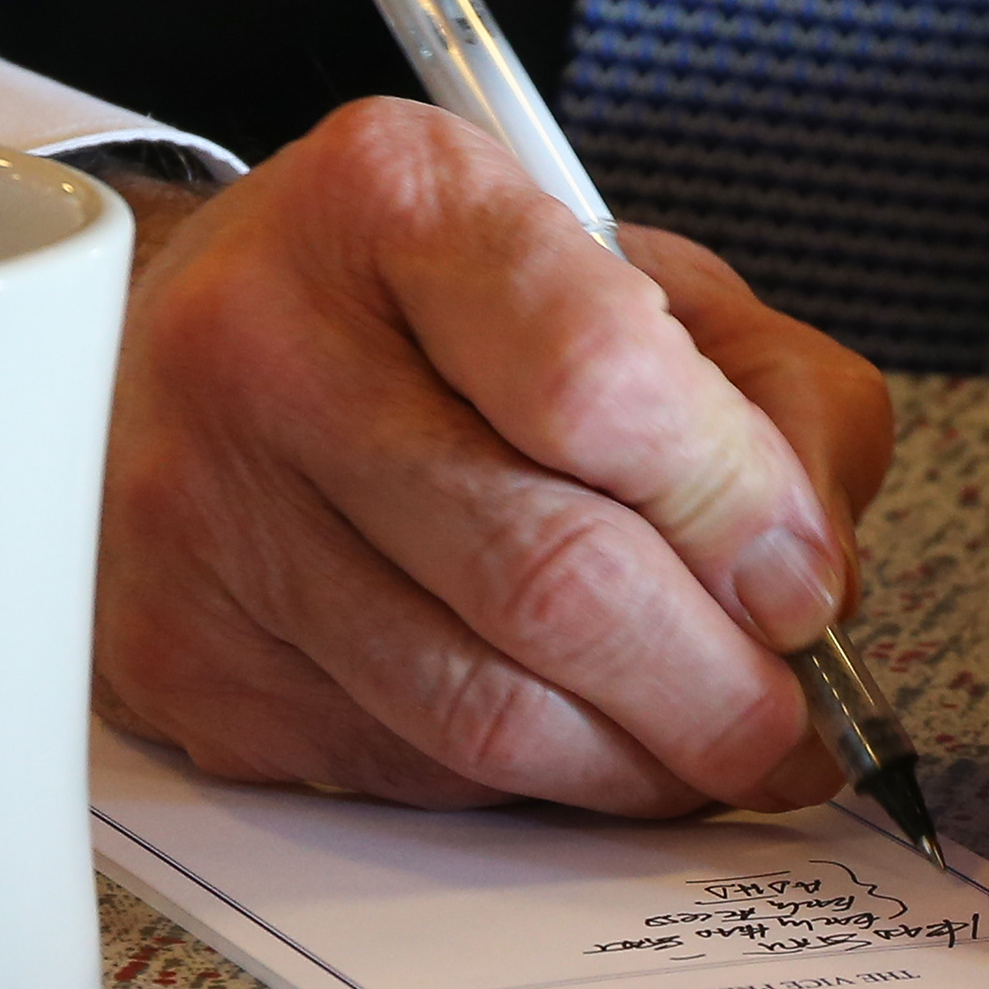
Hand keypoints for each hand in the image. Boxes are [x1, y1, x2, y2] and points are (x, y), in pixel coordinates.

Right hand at [89, 97, 892, 814]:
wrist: (207, 341)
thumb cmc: (450, 313)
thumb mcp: (641, 277)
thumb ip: (773, 401)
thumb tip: (808, 590)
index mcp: (393, 200)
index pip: (594, 378)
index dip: (732, 509)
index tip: (801, 583)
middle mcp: (264, 343)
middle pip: (544, 575)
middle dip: (713, 688)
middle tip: (789, 726)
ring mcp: (200, 509)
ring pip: (476, 711)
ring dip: (635, 765)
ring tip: (708, 754)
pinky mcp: (179, 652)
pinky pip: (403, 770)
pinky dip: (524, 787)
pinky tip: (572, 741)